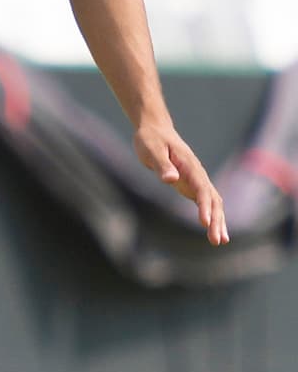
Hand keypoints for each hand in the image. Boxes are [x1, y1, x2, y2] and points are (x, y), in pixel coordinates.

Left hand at [133, 121, 228, 244]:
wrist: (155, 130)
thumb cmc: (151, 140)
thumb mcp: (152, 150)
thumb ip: (162, 165)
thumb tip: (171, 179)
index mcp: (190, 165)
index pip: (201, 189)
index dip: (204, 207)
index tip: (204, 223)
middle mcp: (198, 174)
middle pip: (212, 199)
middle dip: (216, 220)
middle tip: (217, 241)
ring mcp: (196, 179)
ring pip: (213, 202)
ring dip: (218, 221)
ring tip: (220, 241)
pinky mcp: (191, 184)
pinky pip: (205, 202)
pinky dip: (211, 216)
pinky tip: (213, 230)